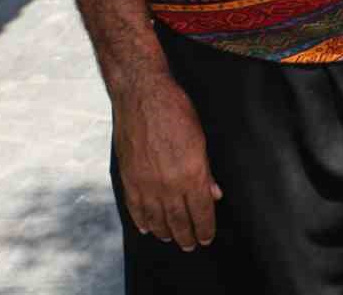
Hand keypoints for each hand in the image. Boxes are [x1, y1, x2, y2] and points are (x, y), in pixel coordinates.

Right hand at [112, 74, 221, 250]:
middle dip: (187, 236)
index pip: (201, 212)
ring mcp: (145, 184)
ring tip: (171, 239)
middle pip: (179, 221)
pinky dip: (142, 221)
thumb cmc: (175, 110)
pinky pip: (135, 208)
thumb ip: (206, 170)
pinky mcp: (128, 178)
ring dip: (165, 232)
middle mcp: (168, 185)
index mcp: (191, 175)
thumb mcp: (200, 138)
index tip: (207, 237)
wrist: (141, 96)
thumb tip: (214, 193)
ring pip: (157, 219)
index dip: (205, 228)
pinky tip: (147, 227)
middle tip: (191, 245)